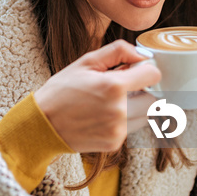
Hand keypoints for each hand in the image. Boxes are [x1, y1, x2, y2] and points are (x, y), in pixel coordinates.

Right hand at [33, 40, 160, 152]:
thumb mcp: (85, 62)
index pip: (153, 75)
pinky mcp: (114, 143)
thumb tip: (142, 55)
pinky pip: (131, 128)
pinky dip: (124, 120)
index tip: (135, 71)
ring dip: (136, 106)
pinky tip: (103, 115)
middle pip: (154, 99)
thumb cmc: (62, 89)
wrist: (43, 123)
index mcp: (113, 86)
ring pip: (146, 115)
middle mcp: (119, 110)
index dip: (146, 70)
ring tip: (111, 101)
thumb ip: (118, 52)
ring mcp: (118, 130)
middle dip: (143, 91)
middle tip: (124, 87)